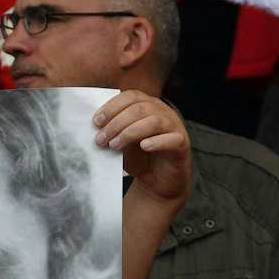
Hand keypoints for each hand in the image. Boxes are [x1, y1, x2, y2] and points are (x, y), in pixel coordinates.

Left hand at [96, 90, 191, 207]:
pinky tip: (144, 146)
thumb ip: (112, 133)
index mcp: (147, 105)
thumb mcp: (122, 143)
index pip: (130, 97)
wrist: (158, 182)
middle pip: (139, 108)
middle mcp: (162, 111)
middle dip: (116, 123)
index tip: (96, 122)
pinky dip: (157, 141)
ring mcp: (174, 126)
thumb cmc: (139, 158)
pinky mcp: (182, 143)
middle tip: (101, 139)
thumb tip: (96, 129)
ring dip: (130, 132)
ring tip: (115, 145)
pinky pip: (172, 139)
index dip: (112, 107)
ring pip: (154, 121)